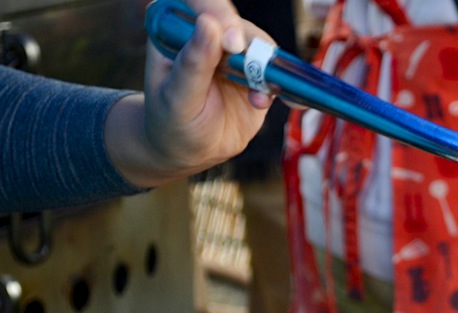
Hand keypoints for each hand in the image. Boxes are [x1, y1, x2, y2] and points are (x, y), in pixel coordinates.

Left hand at [105, 0, 270, 186]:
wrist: (190, 150)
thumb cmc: (171, 121)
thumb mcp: (177, 97)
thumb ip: (193, 63)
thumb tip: (210, 24)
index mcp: (177, 27)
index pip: (200, 3)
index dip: (220, 14)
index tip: (232, 43)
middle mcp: (208, 33)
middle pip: (237, 23)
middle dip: (251, 46)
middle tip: (255, 72)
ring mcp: (235, 54)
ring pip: (260, 46)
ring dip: (267, 70)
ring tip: (257, 99)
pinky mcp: (256, 74)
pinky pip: (276, 72)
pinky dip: (283, 86)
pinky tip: (272, 102)